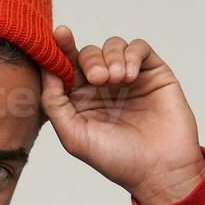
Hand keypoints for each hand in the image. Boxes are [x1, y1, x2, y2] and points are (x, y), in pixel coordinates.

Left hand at [40, 27, 204, 204]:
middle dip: (90, 60)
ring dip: (111, 57)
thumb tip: (45, 69)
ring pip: (112, 45)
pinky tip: (131, 75)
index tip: (59, 34)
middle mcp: (102, 87)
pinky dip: (132, 54)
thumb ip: (54, 103)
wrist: (160, 170)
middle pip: (87, 53)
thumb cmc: (117, 160)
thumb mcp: (74, 136)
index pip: (65, 67)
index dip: (60, 49)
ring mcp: (128, 78)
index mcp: (80, 100)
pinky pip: (139, 47)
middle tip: (99, 80)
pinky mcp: (153, 73)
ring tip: (118, 80)